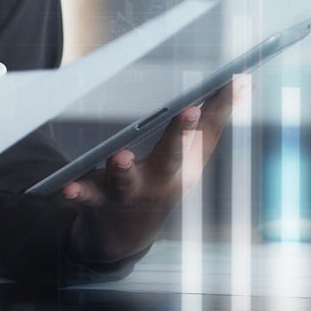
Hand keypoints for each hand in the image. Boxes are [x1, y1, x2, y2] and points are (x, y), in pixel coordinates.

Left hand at [61, 74, 248, 262]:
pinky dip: (77, 192)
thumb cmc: (165, 177)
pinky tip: (67, 186)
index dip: (215, 110)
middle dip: (180, 136)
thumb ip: (214, 117)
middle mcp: (161, 181)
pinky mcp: (96, 199)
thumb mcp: (194, 153)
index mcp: (186, 164)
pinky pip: (85, 196)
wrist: (128, 231)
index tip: (224, 86)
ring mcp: (128, 192)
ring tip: (121, 157)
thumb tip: (243, 79)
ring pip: (126, 181)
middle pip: (172, 157)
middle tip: (188, 112)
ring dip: (124, 169)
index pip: (204, 134)